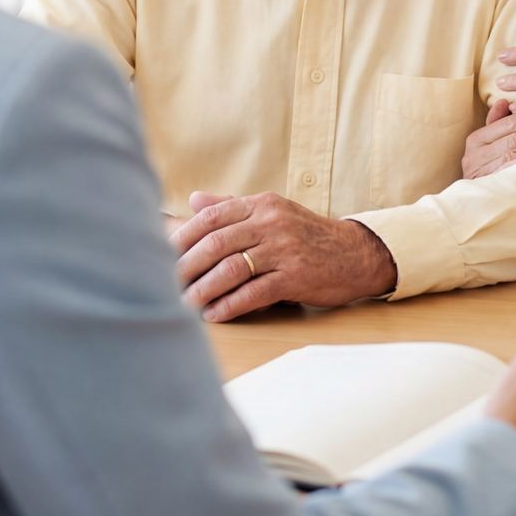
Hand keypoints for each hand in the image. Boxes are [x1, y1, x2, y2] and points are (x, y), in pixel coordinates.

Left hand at [172, 190, 397, 322]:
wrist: (355, 254)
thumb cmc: (307, 235)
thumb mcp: (273, 212)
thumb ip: (233, 206)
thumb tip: (194, 200)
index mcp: (262, 204)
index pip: (212, 217)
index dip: (182, 237)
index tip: (159, 254)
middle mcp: (272, 222)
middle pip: (216, 243)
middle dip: (185, 266)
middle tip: (163, 283)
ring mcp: (285, 249)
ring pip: (231, 269)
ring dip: (203, 289)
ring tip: (183, 304)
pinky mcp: (296, 277)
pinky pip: (254, 292)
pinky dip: (230, 305)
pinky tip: (214, 314)